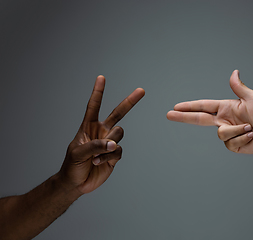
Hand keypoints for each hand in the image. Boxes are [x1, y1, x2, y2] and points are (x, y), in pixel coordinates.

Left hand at [58, 75, 144, 193]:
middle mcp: (102, 132)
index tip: (101, 78)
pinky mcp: (115, 155)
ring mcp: (110, 143)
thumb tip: (113, 144)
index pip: (94, 106)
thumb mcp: (78, 152)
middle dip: (130, 102)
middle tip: (141, 91)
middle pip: (119, 113)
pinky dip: (108, 157)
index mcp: (89, 127)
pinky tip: (98, 162)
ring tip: (96, 156)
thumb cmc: (72, 165)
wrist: (77, 183)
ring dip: (109, 145)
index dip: (98, 92)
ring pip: (119, 134)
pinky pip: (118, 151)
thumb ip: (95, 145)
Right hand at [167, 70, 252, 153]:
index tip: (176, 106)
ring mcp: (227, 134)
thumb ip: (239, 87)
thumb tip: (234, 72)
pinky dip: (242, 139)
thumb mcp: (252, 98)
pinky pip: (230, 143)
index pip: (203, 106)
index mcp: (225, 108)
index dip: (189, 106)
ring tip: (250, 128)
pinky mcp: (232, 146)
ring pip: (221, 134)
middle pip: (198, 119)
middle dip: (183, 117)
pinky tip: (251, 136)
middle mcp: (223, 120)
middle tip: (168, 115)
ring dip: (238, 130)